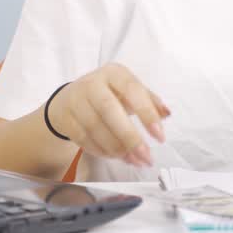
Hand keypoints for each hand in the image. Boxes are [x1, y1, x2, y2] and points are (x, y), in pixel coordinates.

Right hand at [49, 63, 170, 167]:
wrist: (71, 98)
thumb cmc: (108, 94)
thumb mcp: (129, 92)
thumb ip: (149, 101)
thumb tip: (166, 113)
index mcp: (114, 73)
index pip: (132, 90)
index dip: (147, 113)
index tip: (160, 136)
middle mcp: (92, 83)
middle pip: (110, 110)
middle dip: (130, 137)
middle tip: (146, 156)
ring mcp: (76, 100)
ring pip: (95, 128)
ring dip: (117, 149)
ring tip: (134, 160)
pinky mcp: (65, 118)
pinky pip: (84, 139)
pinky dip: (102, 151)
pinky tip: (115, 157)